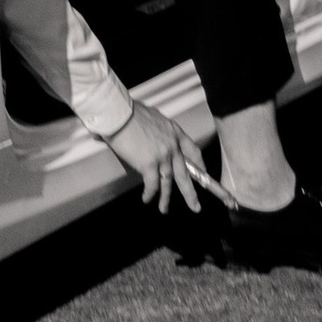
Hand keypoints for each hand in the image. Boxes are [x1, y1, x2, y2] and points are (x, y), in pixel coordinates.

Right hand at [103, 98, 211, 215]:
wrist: (119, 114)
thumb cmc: (130, 112)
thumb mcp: (154, 117)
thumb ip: (159, 130)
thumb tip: (151, 136)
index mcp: (175, 132)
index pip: (193, 151)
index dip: (199, 164)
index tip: (202, 173)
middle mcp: (172, 146)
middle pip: (185, 173)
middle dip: (190, 193)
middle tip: (196, 207)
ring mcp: (163, 156)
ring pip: (168, 182)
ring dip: (165, 198)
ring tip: (164, 209)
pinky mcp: (149, 164)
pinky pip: (152, 184)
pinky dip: (149, 193)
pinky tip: (146, 199)